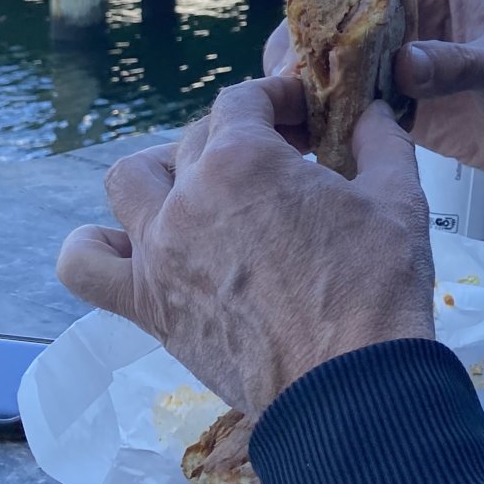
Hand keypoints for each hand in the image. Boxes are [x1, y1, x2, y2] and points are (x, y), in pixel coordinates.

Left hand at [57, 79, 433, 414]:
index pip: (243, 100)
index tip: (306, 118)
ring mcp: (158, 252)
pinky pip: (85, 265)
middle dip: (241, 137)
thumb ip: (380, 141)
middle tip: (284, 162)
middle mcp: (187, 197)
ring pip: (128, 182)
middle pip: (196, 139)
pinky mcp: (147, 305)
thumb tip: (371, 114)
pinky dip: (97, 248)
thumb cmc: (375, 286)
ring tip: (204, 193)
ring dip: (164, 174)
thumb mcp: (398, 197)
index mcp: (244, 160)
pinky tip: (135, 247)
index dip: (277, 98)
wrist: (347, 385)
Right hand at [264, 0, 483, 183]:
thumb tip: (405, 63)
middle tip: (283, 86)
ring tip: (285, 115)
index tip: (306, 38)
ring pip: (334, 69)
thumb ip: (458, 63)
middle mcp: (403, 24)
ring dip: (308, 89)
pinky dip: (326, 121)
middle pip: (335, 27)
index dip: (329, 5)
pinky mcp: (394, 108)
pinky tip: (304, 139)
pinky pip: (350, 109)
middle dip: (305, 52)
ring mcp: (394, 67)